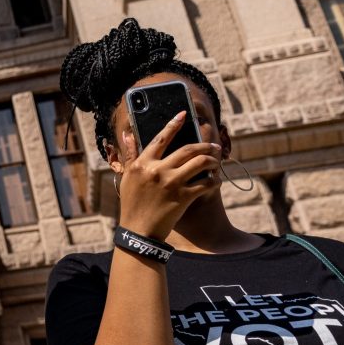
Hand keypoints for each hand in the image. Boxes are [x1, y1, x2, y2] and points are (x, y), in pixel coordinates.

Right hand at [117, 112, 220, 238]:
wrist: (138, 230)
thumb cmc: (132, 203)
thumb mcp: (128, 177)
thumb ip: (131, 154)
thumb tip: (127, 134)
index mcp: (143, 164)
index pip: (161, 138)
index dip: (174, 124)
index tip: (184, 114)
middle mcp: (157, 170)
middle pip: (188, 149)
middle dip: (206, 145)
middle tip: (214, 146)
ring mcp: (172, 183)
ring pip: (201, 162)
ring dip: (213, 160)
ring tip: (216, 163)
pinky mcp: (184, 197)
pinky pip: (206, 183)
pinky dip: (214, 181)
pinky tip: (215, 181)